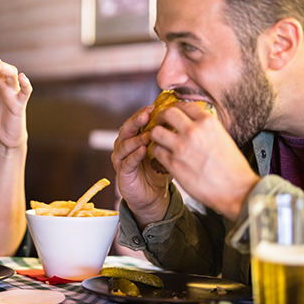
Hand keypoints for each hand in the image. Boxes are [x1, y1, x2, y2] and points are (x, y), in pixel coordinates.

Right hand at [111, 105, 172, 227]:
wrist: (153, 197)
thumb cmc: (158, 171)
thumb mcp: (165, 150)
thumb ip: (168, 136)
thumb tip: (182, 118)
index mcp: (133, 137)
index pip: (136, 121)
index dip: (143, 113)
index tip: (153, 107)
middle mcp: (124, 145)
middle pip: (126, 129)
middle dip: (136, 121)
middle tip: (146, 115)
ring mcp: (121, 159)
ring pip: (124, 144)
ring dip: (136, 138)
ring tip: (148, 134)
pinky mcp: (122, 173)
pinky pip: (127, 162)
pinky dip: (134, 155)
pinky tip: (143, 150)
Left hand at [150, 102, 259, 221]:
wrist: (236, 189)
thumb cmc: (232, 167)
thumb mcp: (223, 136)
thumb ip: (206, 128)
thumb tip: (193, 123)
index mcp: (208, 122)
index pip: (184, 105)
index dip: (176, 109)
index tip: (173, 114)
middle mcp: (193, 131)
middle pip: (167, 113)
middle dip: (162, 117)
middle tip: (162, 124)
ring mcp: (181, 147)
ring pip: (156, 132)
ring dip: (156, 135)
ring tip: (160, 140)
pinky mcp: (173, 164)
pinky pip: (156, 151)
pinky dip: (157, 152)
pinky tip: (163, 155)